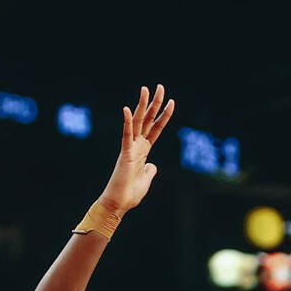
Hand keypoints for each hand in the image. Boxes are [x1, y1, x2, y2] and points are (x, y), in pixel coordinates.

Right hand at [98, 85, 174, 214]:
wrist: (119, 204)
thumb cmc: (130, 194)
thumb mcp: (146, 181)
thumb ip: (150, 171)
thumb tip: (153, 166)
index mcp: (143, 151)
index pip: (156, 129)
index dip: (164, 116)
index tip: (171, 102)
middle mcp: (137, 146)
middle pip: (147, 120)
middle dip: (154, 103)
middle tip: (159, 86)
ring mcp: (130, 148)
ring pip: (137, 122)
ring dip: (142, 105)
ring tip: (146, 88)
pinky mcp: (125, 155)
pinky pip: (126, 136)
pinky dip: (127, 123)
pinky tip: (128, 109)